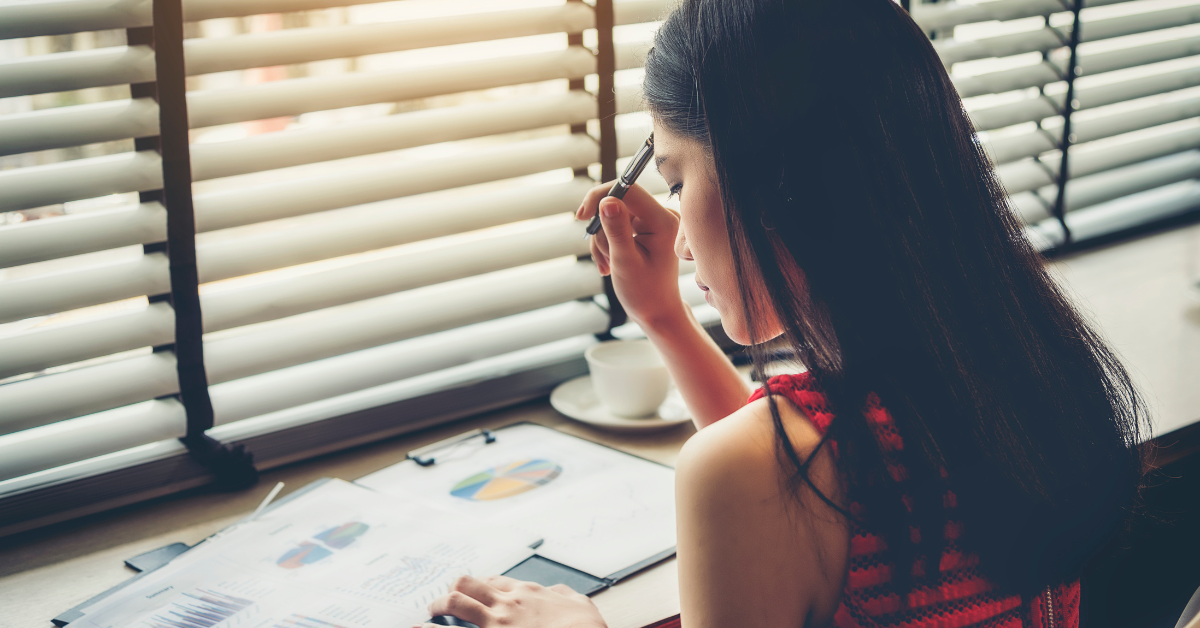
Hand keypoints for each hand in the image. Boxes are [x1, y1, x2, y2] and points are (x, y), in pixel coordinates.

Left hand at [417, 575, 606, 627]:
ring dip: (438, 606)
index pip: (496, 581)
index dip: (480, 585)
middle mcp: (507, 603)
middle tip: (442, 602)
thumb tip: (560, 592)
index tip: (470, 590)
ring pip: (456, 602)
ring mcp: (496, 622)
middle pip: (469, 584)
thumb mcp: (581, 605)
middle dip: (452, 591)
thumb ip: (565, 596)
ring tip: (427, 614)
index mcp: (528, 593)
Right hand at [576, 182, 685, 328]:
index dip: (600, 197)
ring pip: (613, 215)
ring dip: (603, 240)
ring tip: (609, 265)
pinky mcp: (646, 228)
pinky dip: (607, 243)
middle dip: (603, 230)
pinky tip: (610, 263)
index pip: (629, 190)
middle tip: (605, 255)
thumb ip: (616, 229)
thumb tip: (606, 200)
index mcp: (663, 221)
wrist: (656, 312)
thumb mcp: (625, 262)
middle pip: (618, 202)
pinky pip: (617, 224)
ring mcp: (654, 222)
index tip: (582, 217)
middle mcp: (662, 216)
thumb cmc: (644, 292)